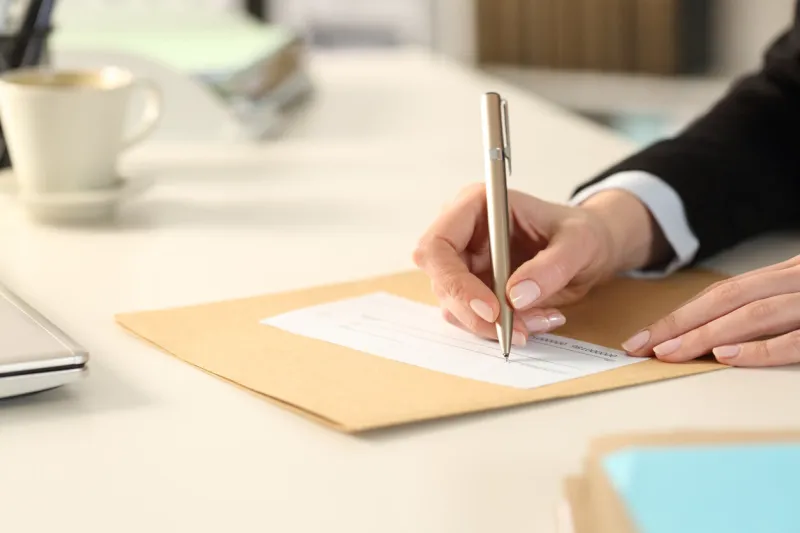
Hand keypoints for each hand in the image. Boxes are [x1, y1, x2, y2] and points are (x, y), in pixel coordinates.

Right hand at [413, 184, 662, 345]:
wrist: (590, 248)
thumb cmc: (583, 232)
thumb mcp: (580, 242)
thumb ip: (551, 266)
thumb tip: (514, 297)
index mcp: (475, 206)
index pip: (437, 245)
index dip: (454, 280)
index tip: (491, 309)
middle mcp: (462, 234)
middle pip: (442, 282)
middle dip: (476, 314)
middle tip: (517, 331)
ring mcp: (464, 264)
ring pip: (455, 307)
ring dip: (494, 324)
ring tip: (542, 318)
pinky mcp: (474, 289)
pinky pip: (474, 318)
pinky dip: (503, 328)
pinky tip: (536, 318)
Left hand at [622, 255, 799, 365]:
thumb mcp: (796, 296)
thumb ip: (764, 309)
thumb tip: (712, 337)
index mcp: (784, 276)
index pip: (723, 293)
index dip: (681, 315)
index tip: (645, 338)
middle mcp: (794, 281)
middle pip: (728, 299)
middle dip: (681, 323)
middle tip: (644, 346)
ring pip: (754, 314)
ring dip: (708, 334)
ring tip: (671, 353)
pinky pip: (795, 339)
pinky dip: (760, 349)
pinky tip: (726, 357)